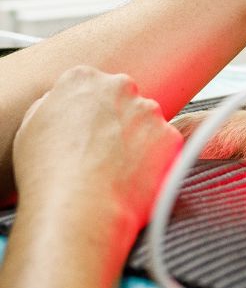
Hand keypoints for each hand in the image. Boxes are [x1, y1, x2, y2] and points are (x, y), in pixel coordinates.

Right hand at [13, 66, 182, 243]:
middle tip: (102, 151)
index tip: (86, 129)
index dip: (88, 111)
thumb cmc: (49, 174)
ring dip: (137, 140)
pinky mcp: (170, 134)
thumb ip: (55, 108)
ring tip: (115, 170)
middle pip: (123, 100)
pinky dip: (155, 160)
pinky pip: (165, 145)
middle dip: (117, 121)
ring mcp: (149, 110)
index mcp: (82, 80)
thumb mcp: (32, 129)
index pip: (91, 85)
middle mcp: (120, 87)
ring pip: (147, 122)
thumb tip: (67, 110)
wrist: (79, 208)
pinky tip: (133, 177)